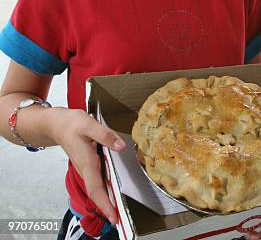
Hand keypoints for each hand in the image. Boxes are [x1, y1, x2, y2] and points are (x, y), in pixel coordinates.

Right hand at [52, 108, 125, 223]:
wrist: (56, 124)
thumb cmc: (71, 124)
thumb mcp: (89, 125)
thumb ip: (106, 135)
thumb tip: (120, 146)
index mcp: (87, 162)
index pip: (96, 189)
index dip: (105, 204)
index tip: (113, 217)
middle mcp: (85, 169)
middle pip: (97, 193)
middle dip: (107, 208)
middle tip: (118, 220)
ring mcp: (85, 168)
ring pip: (97, 188)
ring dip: (106, 200)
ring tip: (117, 211)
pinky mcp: (87, 164)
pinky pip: (97, 181)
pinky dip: (104, 190)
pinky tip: (112, 192)